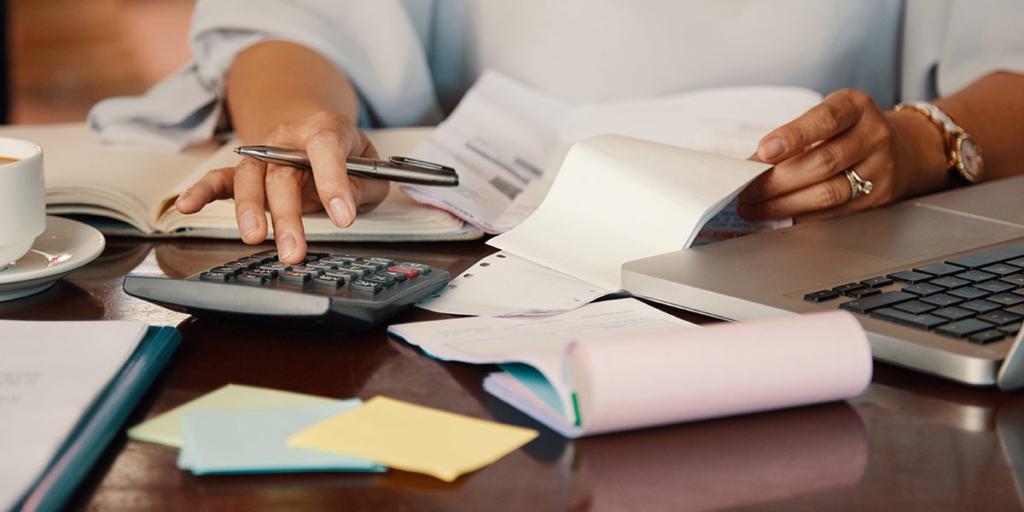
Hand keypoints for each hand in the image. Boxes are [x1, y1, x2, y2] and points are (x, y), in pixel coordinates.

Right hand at [174, 111, 389, 263]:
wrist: (320, 136)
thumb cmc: (349, 157)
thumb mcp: (371, 171)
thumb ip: (362, 186)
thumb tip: (344, 205)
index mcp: (326, 128)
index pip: (326, 147)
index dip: (334, 181)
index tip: (343, 217)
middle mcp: (288, 138)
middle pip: (282, 172)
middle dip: (288, 214)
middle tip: (294, 249)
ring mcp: (263, 153)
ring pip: (251, 178)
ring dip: (250, 210)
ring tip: (255, 238)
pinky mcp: (246, 171)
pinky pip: (220, 179)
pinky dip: (202, 191)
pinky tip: (186, 205)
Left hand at [736, 89, 940, 223]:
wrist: (902, 149)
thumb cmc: (850, 130)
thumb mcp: (827, 117)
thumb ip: (793, 135)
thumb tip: (751, 165)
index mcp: (856, 107)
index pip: (826, 120)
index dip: (793, 135)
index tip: (764, 150)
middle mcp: (874, 136)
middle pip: (822, 162)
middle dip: (777, 181)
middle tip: (746, 190)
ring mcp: (879, 169)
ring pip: (828, 193)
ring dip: (783, 204)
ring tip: (753, 208)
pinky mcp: (878, 198)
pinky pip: (834, 212)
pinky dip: (801, 216)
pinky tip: (778, 216)